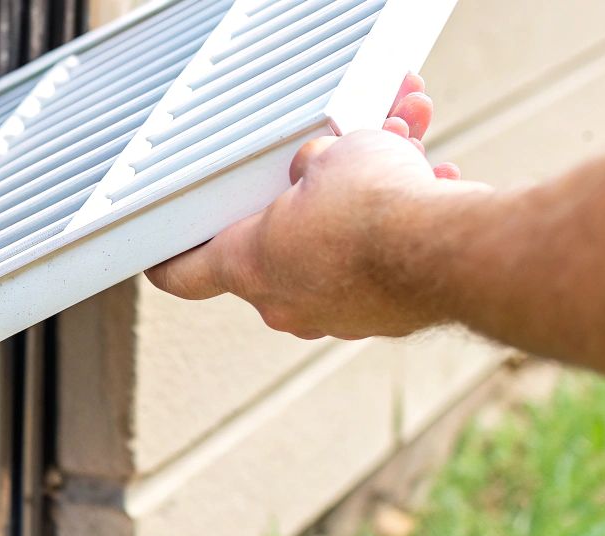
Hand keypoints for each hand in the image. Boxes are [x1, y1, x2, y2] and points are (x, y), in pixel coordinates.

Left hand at [147, 75, 476, 340]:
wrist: (445, 252)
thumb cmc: (373, 205)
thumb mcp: (324, 153)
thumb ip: (307, 163)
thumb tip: (317, 168)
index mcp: (248, 265)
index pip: (185, 274)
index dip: (169, 261)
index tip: (158, 259)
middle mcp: (285, 302)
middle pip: (278, 245)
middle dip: (306, 198)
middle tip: (333, 159)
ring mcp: (336, 315)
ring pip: (339, 248)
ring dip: (365, 203)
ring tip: (400, 152)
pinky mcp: (385, 316)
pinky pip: (381, 262)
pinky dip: (400, 227)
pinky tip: (428, 185)